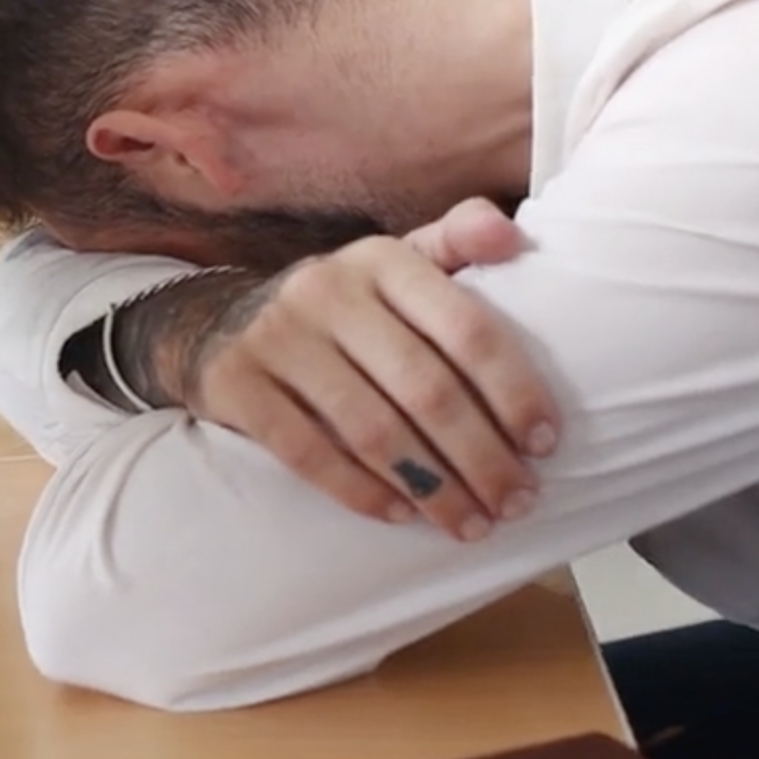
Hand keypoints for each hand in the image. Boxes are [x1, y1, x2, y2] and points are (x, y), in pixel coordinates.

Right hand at [179, 200, 556, 540]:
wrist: (214, 322)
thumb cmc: (339, 307)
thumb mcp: (394, 263)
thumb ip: (456, 242)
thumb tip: (512, 235)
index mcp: (382, 260)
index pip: (466, 328)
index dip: (514, 392)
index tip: (544, 445)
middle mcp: (327, 290)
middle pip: (425, 388)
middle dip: (482, 457)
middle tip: (517, 503)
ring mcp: (276, 338)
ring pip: (372, 430)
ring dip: (433, 488)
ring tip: (470, 523)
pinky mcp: (236, 384)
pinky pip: (308, 453)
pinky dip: (361, 492)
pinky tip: (401, 514)